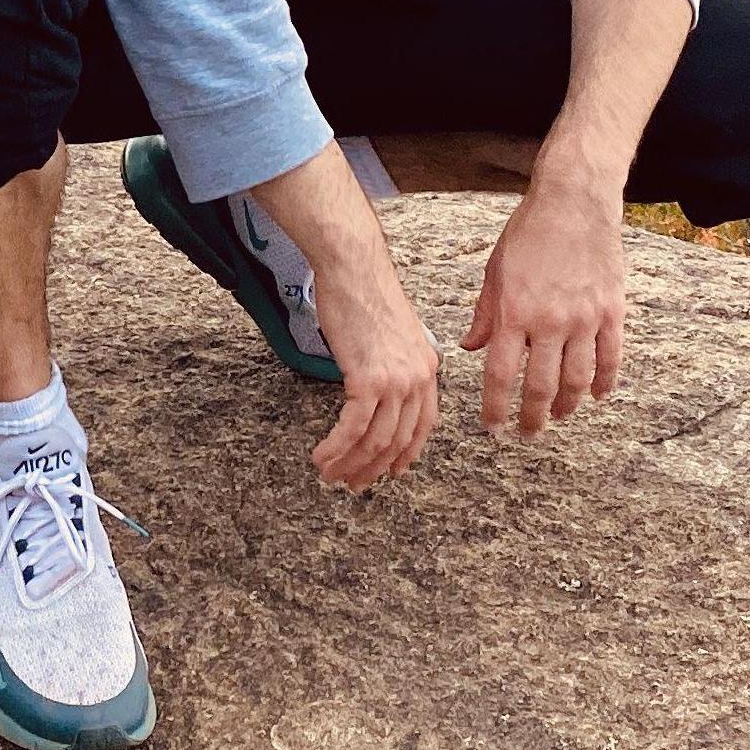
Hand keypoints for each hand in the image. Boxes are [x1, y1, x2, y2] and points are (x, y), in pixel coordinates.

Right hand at [308, 245, 441, 491]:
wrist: (353, 267)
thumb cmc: (365, 291)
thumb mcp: (392, 334)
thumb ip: (393, 364)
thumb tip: (377, 386)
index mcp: (427, 368)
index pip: (423, 426)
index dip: (406, 454)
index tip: (389, 471)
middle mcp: (418, 378)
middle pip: (399, 440)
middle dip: (373, 468)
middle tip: (352, 482)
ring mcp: (396, 380)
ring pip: (376, 441)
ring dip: (349, 463)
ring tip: (329, 473)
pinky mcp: (368, 378)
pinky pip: (353, 427)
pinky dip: (336, 447)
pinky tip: (322, 455)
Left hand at [462, 172, 628, 436]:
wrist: (573, 202)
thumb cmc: (528, 234)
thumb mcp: (495, 272)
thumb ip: (485, 315)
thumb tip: (470, 348)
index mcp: (514, 312)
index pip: (501, 375)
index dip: (495, 409)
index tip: (493, 429)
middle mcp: (549, 321)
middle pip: (541, 387)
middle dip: (531, 417)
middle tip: (526, 433)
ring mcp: (584, 319)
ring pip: (578, 381)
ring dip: (567, 406)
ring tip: (558, 417)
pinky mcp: (612, 312)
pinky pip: (610, 359)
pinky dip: (604, 383)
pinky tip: (596, 396)